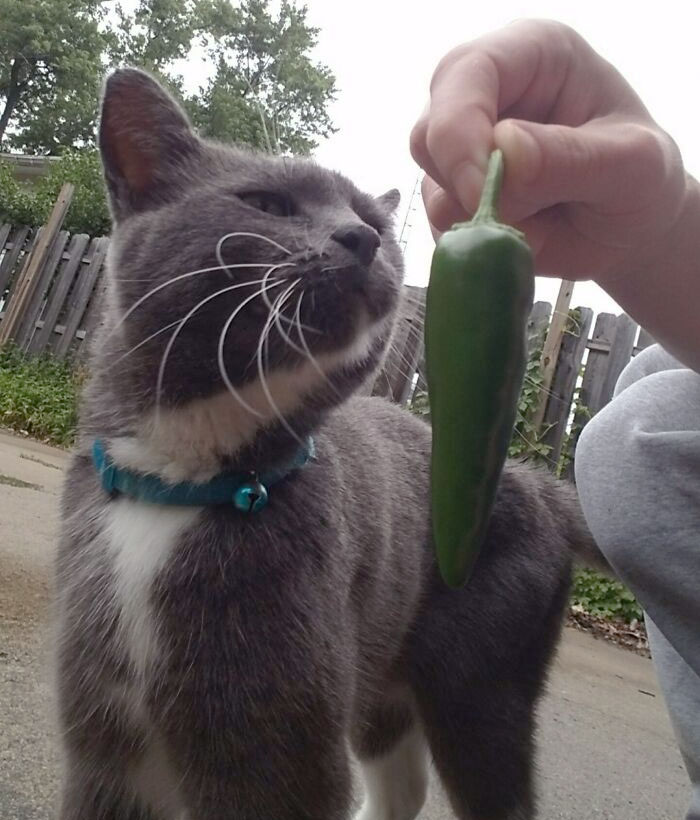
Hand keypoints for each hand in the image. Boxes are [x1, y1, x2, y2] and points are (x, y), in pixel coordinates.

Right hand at [410, 20, 687, 283]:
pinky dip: (475, 241)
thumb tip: (503, 151)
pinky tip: (522, 238)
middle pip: (430, 130)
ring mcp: (467, 147)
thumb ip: (572, 158)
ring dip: (476, 217)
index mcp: (532, 56)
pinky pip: (439, 222)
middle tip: (510, 219)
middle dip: (462, 182)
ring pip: (431, 182)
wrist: (628, 231)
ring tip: (536, 225)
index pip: (466, 73)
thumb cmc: (640, 184)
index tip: (479, 191)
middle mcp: (488, 93)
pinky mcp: (457, 193)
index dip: (459, 131)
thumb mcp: (631, 167)